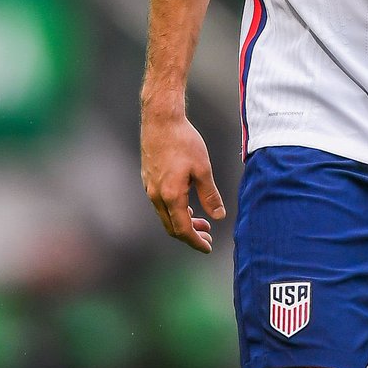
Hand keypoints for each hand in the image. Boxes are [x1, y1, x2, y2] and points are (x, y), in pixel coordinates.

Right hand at [141, 111, 225, 252]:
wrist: (161, 121)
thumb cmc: (184, 141)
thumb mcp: (203, 168)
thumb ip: (210, 195)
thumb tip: (218, 216)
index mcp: (171, 196)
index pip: (182, 229)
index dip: (195, 241)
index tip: (208, 247)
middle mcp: (156, 196)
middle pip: (171, 227)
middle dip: (190, 235)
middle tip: (208, 236)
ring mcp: (149, 188)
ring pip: (165, 216)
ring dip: (182, 222)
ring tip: (200, 221)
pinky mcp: (148, 179)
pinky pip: (160, 204)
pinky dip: (174, 210)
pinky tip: (187, 204)